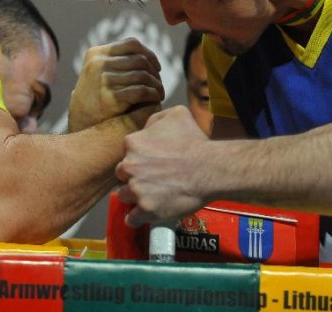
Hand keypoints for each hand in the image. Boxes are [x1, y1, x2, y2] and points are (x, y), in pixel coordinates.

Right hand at [69, 37, 164, 131]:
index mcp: (96, 53)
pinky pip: (141, 91)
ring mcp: (103, 80)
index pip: (132, 44)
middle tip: (159, 82)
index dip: (149, 53)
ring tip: (160, 93)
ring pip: (143, 75)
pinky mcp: (110, 98)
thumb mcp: (98, 71)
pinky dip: (153, 94)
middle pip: (140, 60)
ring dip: (157, 84)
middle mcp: (99, 63)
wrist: (79, 121)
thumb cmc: (94, 95)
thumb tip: (147, 55)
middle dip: (154, 72)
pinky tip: (156, 99)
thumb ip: (116, 60)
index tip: (157, 66)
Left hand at [116, 106, 209, 227]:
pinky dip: (137, 218)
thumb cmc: (194, 141)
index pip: (127, 153)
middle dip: (133, 176)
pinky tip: (146, 214)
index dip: (139, 158)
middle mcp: (129, 166)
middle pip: (122, 175)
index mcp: (133, 143)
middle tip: (151, 179)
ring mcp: (136, 189)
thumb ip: (155, 119)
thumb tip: (147, 128)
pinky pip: (131, 219)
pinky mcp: (145, 210)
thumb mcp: (176, 114)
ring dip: (135, 196)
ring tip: (151, 196)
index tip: (150, 162)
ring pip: (124, 196)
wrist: (209, 168)